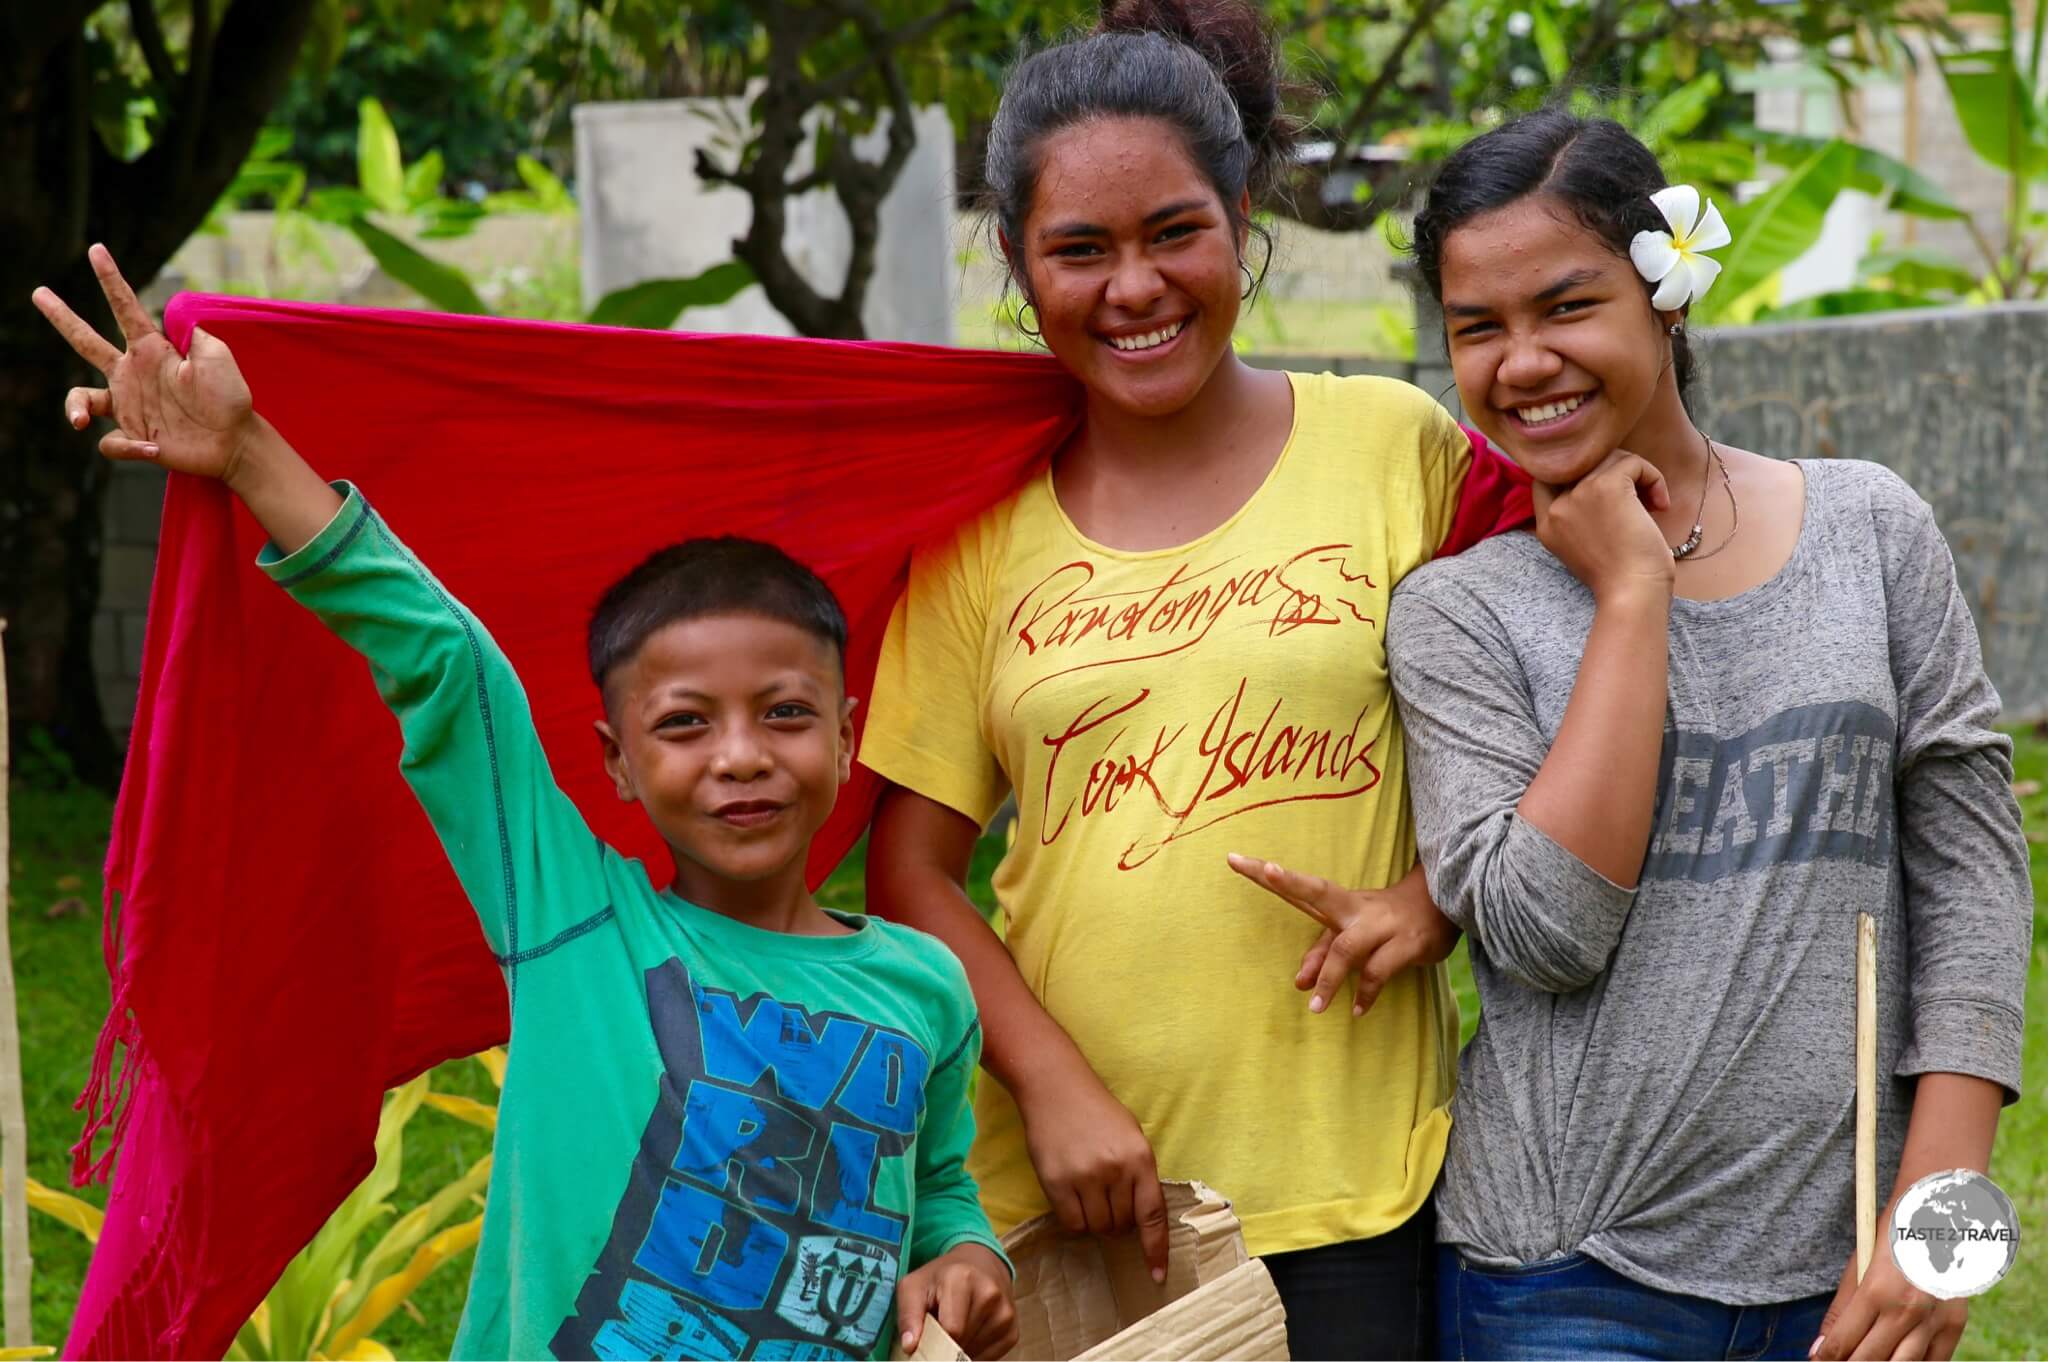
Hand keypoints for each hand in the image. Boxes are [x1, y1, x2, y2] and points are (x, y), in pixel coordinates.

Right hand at [32, 243, 256, 483]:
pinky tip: (155, 449)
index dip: (110, 279)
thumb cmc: (229, 396)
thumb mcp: (217, 357)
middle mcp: (132, 373)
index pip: (125, 308)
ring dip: (75, 408)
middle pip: (86, 341)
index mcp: (151, 349)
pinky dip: (129, 448)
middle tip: (39, 292)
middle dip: (62, 317)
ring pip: (81, 399)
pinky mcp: (133, 437)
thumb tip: (171, 311)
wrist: (235, 441)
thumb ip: (193, 333)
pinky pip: (111, 443)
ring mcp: (129, 405)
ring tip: (79, 419)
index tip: (96, 250)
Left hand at [896, 1242, 1016, 1359]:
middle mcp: (990, 1294)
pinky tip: (969, 1333)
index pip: (951, 1330)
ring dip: (960, 1348)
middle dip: (945, 1344)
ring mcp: (1006, 1312)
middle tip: (938, 1329)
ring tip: (954, 1327)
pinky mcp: (1013, 1329)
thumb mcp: (914, 1286)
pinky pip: (990, 1357)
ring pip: (975, 1352)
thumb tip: (910, 1346)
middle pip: (963, 1343)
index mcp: (963, 1279)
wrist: (977, 1263)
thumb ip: (908, 1315)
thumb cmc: (940, 1277)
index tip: (923, 1340)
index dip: (933, 1342)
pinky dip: (975, 1352)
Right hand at [1017, 1056, 1168, 1281]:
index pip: (1153, 1215)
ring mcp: (1085, 1176)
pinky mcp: (1057, 1182)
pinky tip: (1073, 1199)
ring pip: (1097, 1227)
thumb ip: (1139, 1174)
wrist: (1056, 1086)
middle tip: (1108, 1202)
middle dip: (1118, 1223)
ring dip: (1097, 1222)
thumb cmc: (1097, 1111)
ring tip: (1090, 1196)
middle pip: (1122, 1225)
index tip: (1156, 1275)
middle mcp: (1116, 1170)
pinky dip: (1075, 1220)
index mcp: (1141, 1158)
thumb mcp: (1131, 1136)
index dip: (1156, 1249)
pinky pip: (1072, 1223)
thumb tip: (1140, 1218)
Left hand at [1228, 854, 1457, 1015]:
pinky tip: (1358, 1009)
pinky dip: (1367, 992)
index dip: (1269, 876)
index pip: (1300, 888)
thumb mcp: (1352, 931)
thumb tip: (1299, 983)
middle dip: (1291, 881)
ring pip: (1348, 947)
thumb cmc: (1385, 919)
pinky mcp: (1406, 944)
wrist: (1442, 906)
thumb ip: (1322, 953)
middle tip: (1267, 869)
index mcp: (1339, 903)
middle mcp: (1355, 908)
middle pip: (1320, 891)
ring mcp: (1381, 924)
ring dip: (1330, 978)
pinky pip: (1379, 971)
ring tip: (1317, 1006)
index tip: (1236, 859)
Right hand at [1532, 449, 1675, 602]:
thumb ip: (1581, 515)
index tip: (1613, 496)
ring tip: (1653, 503)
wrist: (1633, 593)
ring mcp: (1578, 494)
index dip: (1582, 477)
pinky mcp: (1605, 486)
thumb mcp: (1585, 547)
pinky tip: (1661, 505)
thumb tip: (1606, 476)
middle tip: (1640, 499)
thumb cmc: (1621, 577)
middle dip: (1615, 472)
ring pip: (1610, 458)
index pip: (1549, 478)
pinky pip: (1633, 463)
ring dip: (1638, 475)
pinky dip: (1654, 478)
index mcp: (1546, 524)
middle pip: (1583, 463)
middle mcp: (1556, 506)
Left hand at [1811, 1246, 1966, 1360]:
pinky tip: (1896, 1360)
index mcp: (1875, 1292)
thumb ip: (1841, 1311)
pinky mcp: (1955, 1325)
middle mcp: (1906, 1311)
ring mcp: (1933, 1321)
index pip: (1843, 1342)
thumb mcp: (1857, 1268)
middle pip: (1870, 1360)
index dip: (1826, 1358)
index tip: (1818, 1361)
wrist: (1940, 1217)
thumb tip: (1821, 1348)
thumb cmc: (1890, 1240)